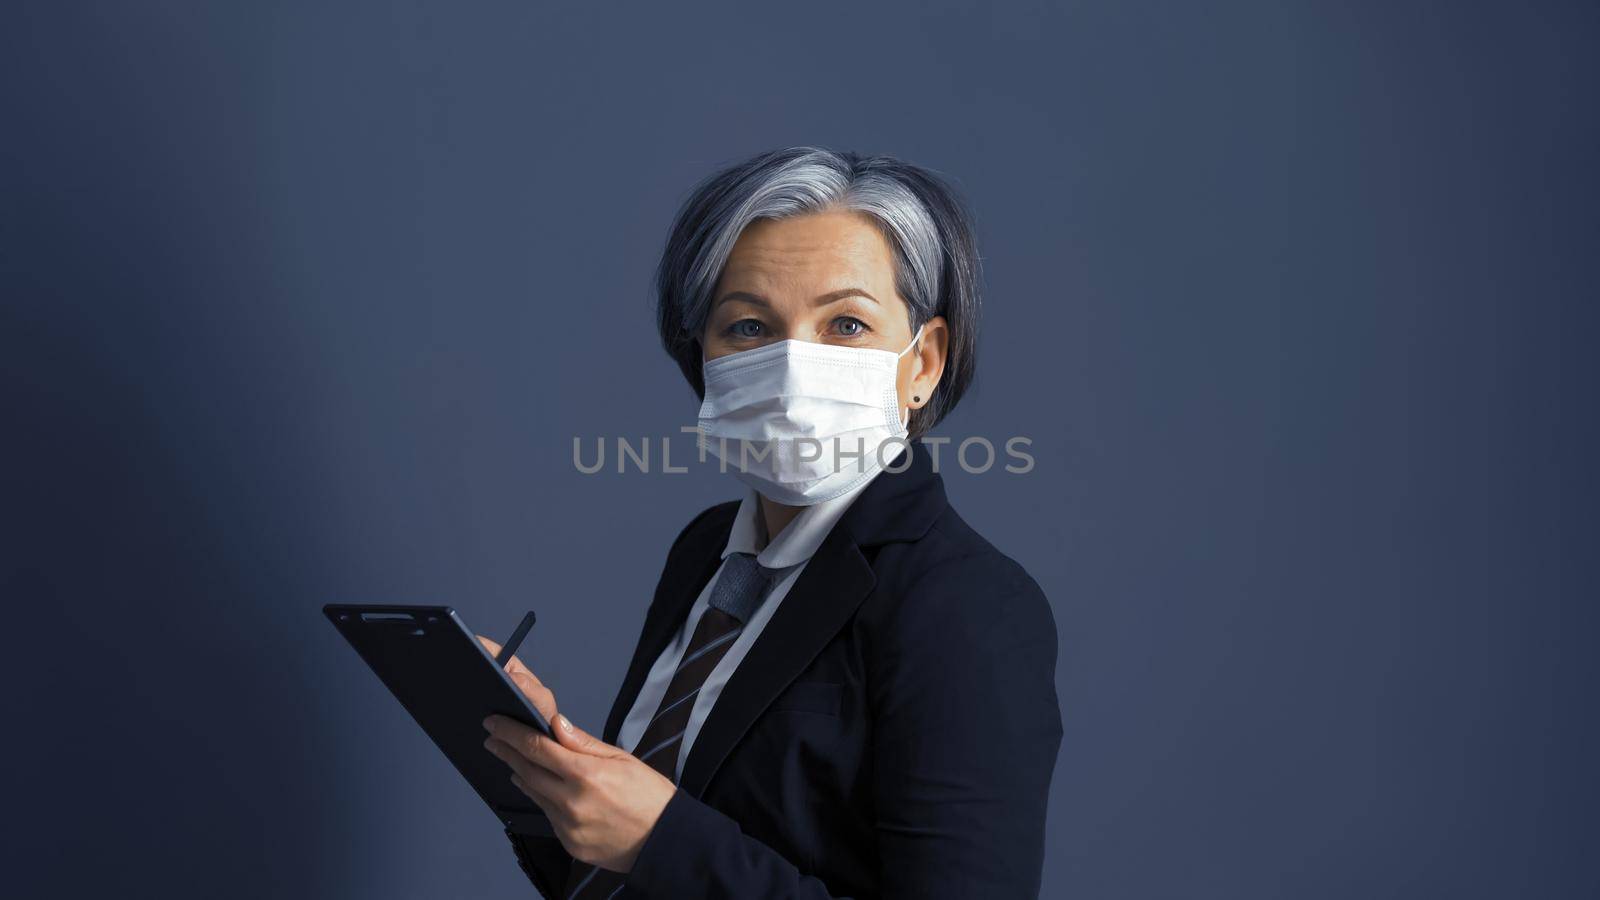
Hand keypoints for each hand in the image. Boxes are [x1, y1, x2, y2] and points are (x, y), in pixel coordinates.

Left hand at [477, 642, 676, 873]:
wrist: (665, 840)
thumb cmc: (650, 796)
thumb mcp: (622, 758)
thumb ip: (584, 743)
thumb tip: (556, 724)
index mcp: (586, 775)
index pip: (537, 747)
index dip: (511, 733)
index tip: (494, 723)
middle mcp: (572, 802)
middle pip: (527, 771)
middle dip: (507, 751)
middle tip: (493, 738)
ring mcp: (568, 827)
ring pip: (534, 794)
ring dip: (519, 774)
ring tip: (510, 760)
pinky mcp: (569, 844)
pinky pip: (548, 816)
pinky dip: (540, 798)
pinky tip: (536, 787)